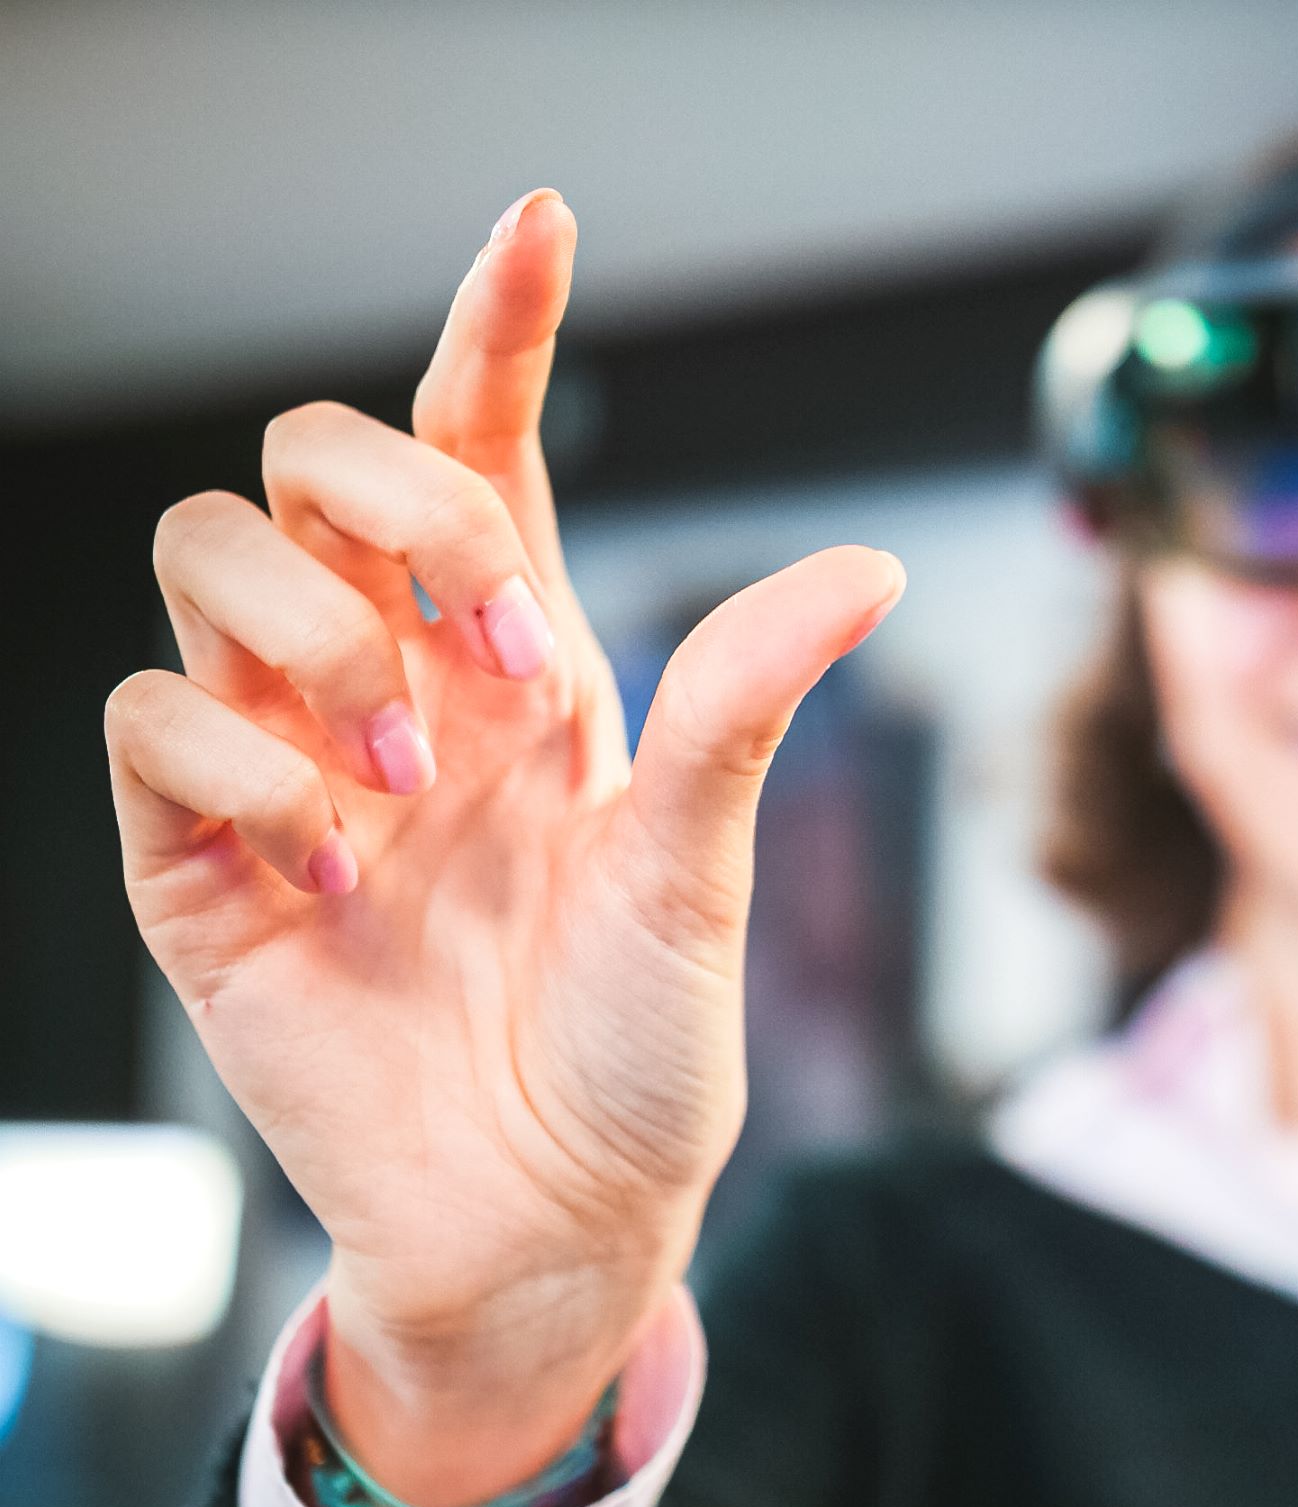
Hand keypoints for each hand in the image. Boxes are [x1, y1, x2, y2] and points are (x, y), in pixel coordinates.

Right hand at [103, 190, 903, 1506]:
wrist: (558, 1218)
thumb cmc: (641, 1052)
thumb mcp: (701, 872)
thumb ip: (743, 706)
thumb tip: (871, 568)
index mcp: (522, 663)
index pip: (481, 446)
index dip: (496, 328)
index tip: (541, 222)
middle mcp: (396, 685)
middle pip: (311, 454)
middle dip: (399, 499)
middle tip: (509, 651)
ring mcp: (287, 767)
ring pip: (208, 556)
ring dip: (316, 633)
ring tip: (412, 774)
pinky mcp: (198, 864)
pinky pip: (151, 723)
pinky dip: (235, 761)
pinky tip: (328, 854)